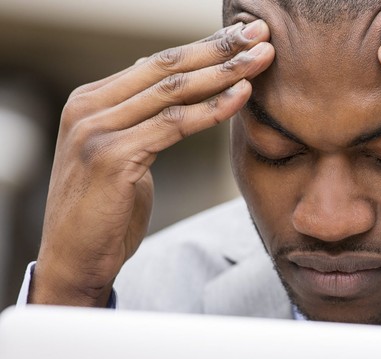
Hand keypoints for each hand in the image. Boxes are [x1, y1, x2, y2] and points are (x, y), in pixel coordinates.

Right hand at [31, 20, 274, 305]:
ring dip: (224, 73)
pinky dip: (211, 110)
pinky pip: (174, 126)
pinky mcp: (112, 157)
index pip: (156, 63)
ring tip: (261, 59)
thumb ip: (141, 121)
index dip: (204, 47)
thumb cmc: (106, 211)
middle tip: (260, 34)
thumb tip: (173, 92)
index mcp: (91, 101)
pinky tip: (241, 96)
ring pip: (173, 92)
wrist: (76, 259)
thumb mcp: (123, 155)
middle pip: (166, 68)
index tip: (244, 35)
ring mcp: (97, 130)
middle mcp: (89, 108)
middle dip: (218, 48)